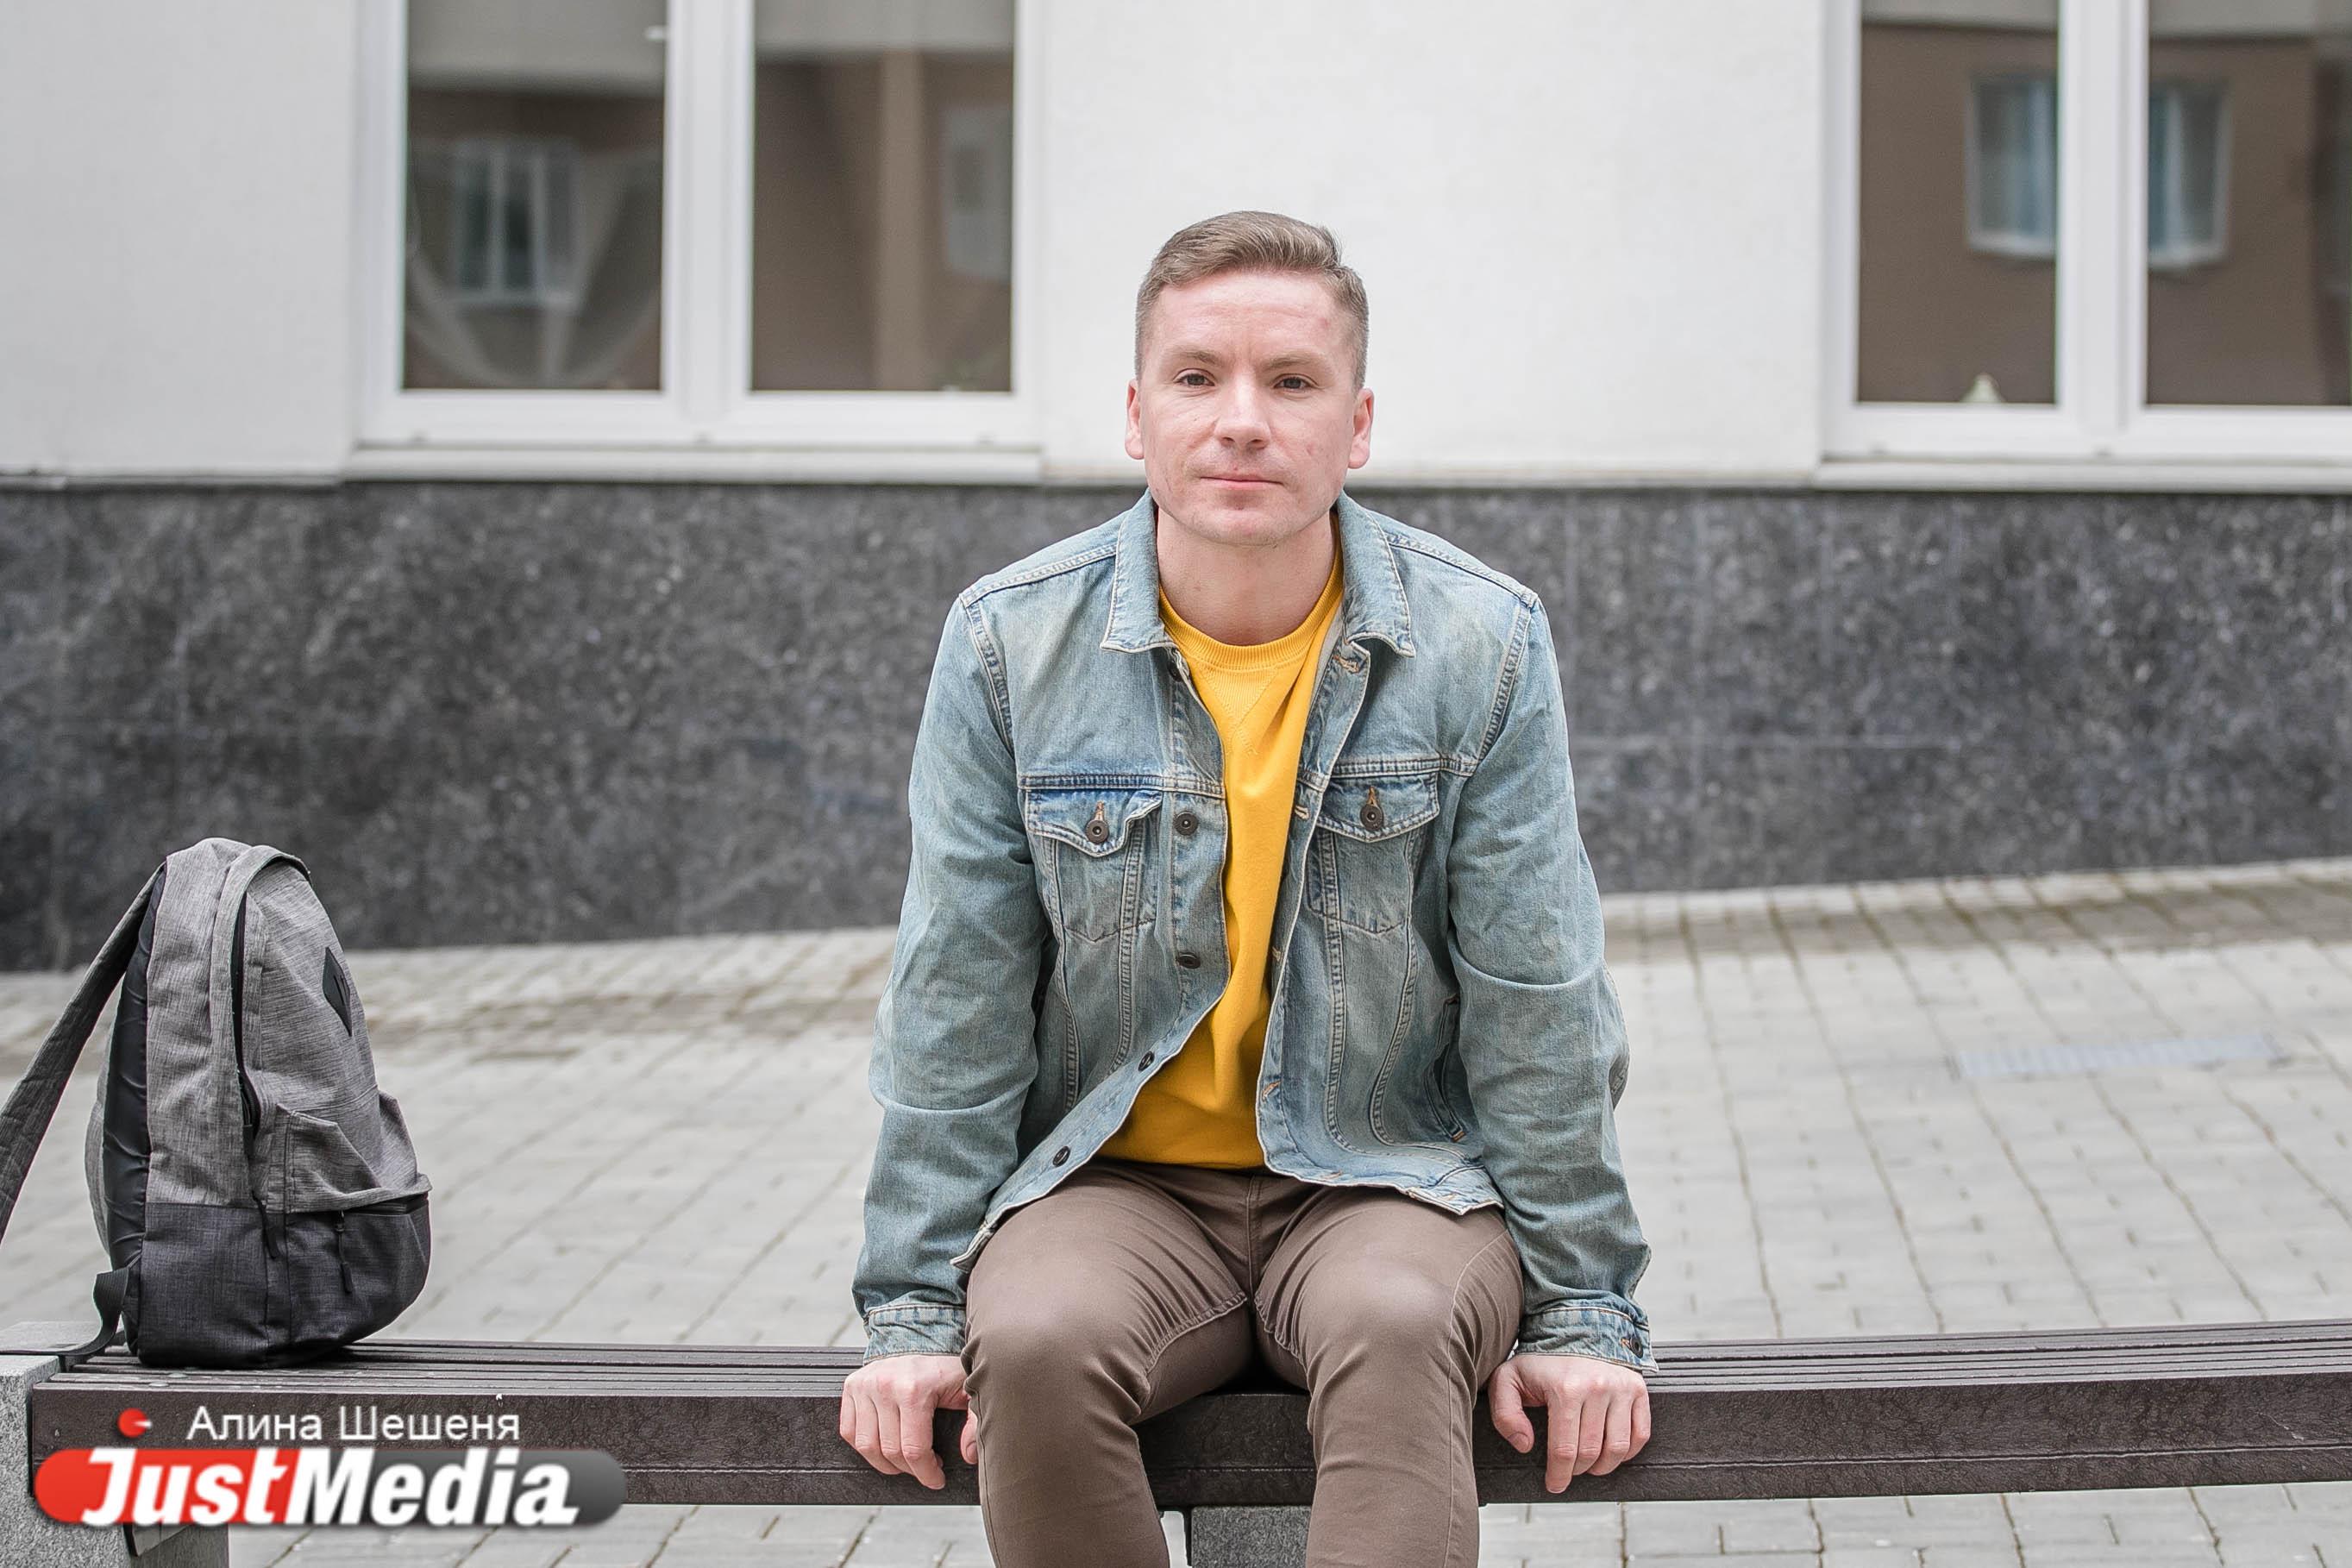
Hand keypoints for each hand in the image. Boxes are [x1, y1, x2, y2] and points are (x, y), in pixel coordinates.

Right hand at [839, 1352, 977, 1488]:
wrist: (923, 1339)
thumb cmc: (946, 1371)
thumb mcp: (969, 1393)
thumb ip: (975, 1423)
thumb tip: (968, 1455)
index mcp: (914, 1389)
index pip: (913, 1449)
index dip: (926, 1473)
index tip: (937, 1479)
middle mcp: (885, 1385)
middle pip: (890, 1451)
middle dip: (911, 1470)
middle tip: (925, 1468)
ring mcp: (865, 1385)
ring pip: (866, 1446)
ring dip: (885, 1463)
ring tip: (905, 1460)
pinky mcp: (852, 1386)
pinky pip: (849, 1431)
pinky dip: (864, 1446)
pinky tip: (884, 1445)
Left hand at [1486, 1351, 1650, 1493]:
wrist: (1572, 1330)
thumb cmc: (1539, 1363)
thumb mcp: (1507, 1380)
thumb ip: (1505, 1414)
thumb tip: (1525, 1445)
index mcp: (1566, 1388)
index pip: (1565, 1449)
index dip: (1559, 1475)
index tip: (1554, 1485)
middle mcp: (1598, 1387)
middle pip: (1591, 1452)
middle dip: (1576, 1470)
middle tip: (1567, 1471)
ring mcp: (1622, 1388)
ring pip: (1618, 1448)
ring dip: (1602, 1466)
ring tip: (1588, 1465)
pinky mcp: (1638, 1389)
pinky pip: (1641, 1434)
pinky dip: (1627, 1452)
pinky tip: (1610, 1452)